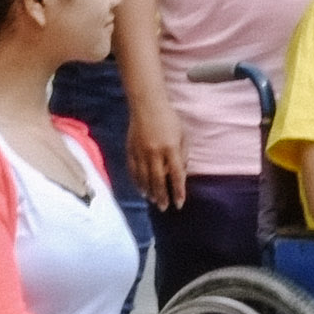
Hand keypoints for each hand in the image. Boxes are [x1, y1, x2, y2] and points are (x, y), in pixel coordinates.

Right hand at [126, 94, 189, 211]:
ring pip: (144, 178)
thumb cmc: (169, 120)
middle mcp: (155, 153)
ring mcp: (140, 152)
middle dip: (162, 196)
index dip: (178, 191)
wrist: (147, 106)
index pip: (176, 175)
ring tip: (153, 201)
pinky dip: (137, 182)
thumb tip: (181, 173)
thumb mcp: (183, 136)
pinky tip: (141, 190)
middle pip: (158, 180)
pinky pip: (133, 171)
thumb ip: (183, 155)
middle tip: (164, 208)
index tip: (179, 203)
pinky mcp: (130, 150)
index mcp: (171, 149)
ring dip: (149, 192)